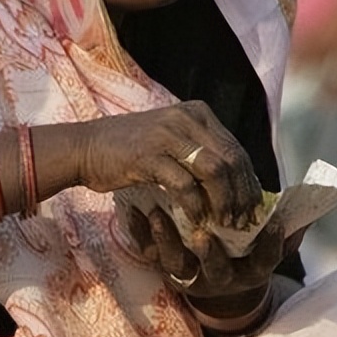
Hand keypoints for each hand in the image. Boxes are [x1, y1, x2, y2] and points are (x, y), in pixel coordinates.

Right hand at [75, 100, 261, 230]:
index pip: (236, 148)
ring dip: (224, 202)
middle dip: (242, 195)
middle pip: (232, 159)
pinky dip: (196, 206)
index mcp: (196, 113)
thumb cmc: (127, 150)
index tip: (251, 208)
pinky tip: (196, 220)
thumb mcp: (169, 140)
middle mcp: (186, 118)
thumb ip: (199, 152)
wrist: (84, 147)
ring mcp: (167, 135)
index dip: (249, 181)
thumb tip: (234, 182)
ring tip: (224, 223)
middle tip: (242, 221)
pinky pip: (185, 185)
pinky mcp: (149, 156)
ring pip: (215, 171)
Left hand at [119, 186, 305, 305]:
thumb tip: (307, 214)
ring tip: (157, 214)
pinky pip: (147, 253)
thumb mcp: (265, 247)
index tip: (273, 223)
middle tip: (203, 234)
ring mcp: (188, 275)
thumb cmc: (245, 253)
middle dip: (211, 254)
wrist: (213, 281)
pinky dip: (139, 233)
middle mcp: (219, 278)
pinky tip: (134, 211)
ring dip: (166, 239)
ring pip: (175, 263)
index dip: (270, 245)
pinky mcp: (161, 267)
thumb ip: (285, 232)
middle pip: (215, 270)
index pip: (264, 261)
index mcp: (249, 271)